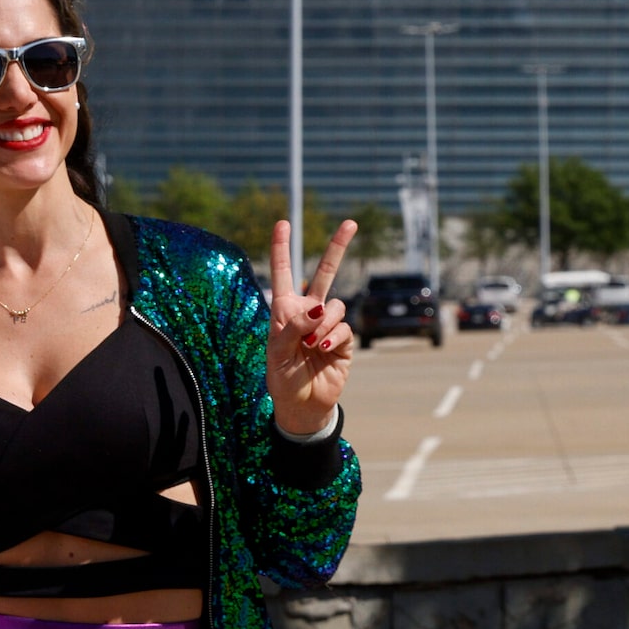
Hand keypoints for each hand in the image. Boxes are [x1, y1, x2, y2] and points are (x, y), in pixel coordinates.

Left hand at [266, 219, 355, 434]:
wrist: (302, 405)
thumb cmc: (282, 378)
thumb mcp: (277, 352)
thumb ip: (293, 327)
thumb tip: (318, 308)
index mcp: (284, 309)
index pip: (283, 273)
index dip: (281, 248)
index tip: (282, 222)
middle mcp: (308, 311)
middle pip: (324, 273)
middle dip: (337, 247)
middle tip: (351, 222)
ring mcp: (328, 325)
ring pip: (335, 305)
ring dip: (324, 322)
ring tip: (311, 344)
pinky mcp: (344, 341)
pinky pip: (344, 327)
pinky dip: (333, 336)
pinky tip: (323, 348)